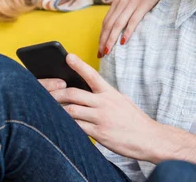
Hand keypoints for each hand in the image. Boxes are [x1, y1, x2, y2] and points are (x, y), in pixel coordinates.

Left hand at [44, 54, 162, 159]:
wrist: (148, 138)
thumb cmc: (134, 120)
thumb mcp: (122, 101)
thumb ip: (106, 95)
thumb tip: (90, 92)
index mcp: (110, 93)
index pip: (92, 75)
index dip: (79, 65)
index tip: (68, 56)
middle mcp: (104, 103)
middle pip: (74, 94)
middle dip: (57, 93)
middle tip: (47, 94)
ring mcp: (101, 118)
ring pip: (72, 111)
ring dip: (58, 110)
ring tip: (47, 110)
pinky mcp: (99, 134)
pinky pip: (77, 127)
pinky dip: (66, 125)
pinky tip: (59, 125)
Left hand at [98, 0, 180, 56]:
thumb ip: (124, 9)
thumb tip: (119, 25)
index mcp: (117, 1)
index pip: (106, 22)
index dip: (101, 36)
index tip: (99, 49)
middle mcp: (121, 2)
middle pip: (109, 25)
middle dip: (103, 40)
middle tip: (100, 55)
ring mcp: (131, 4)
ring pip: (117, 24)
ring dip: (111, 39)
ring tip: (107, 51)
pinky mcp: (142, 5)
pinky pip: (132, 20)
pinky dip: (127, 31)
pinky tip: (123, 42)